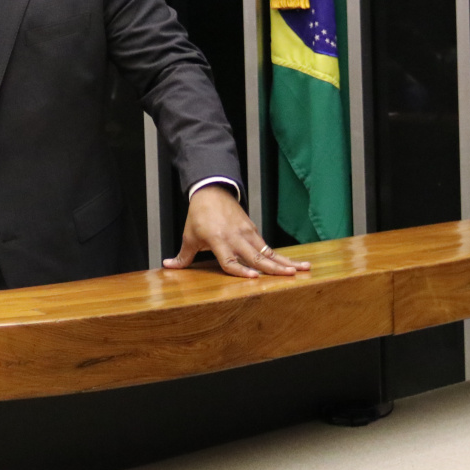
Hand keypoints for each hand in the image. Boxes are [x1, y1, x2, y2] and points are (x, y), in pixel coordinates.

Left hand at [162, 185, 311, 278]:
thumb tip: (168, 266)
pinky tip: (293, 264)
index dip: (241, 270)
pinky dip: (280, 255)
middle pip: (256, 256)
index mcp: (217, 239)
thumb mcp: (189, 236)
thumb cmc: (199, 215)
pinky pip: (267, 246)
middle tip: (291, 275)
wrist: (211, 191)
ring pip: (267, 251)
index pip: (230, 260)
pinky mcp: (253, 230)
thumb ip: (183, 255)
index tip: (254, 278)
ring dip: (285, 261)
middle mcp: (235, 236)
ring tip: (302, 269)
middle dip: (275, 267)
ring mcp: (247, 233)